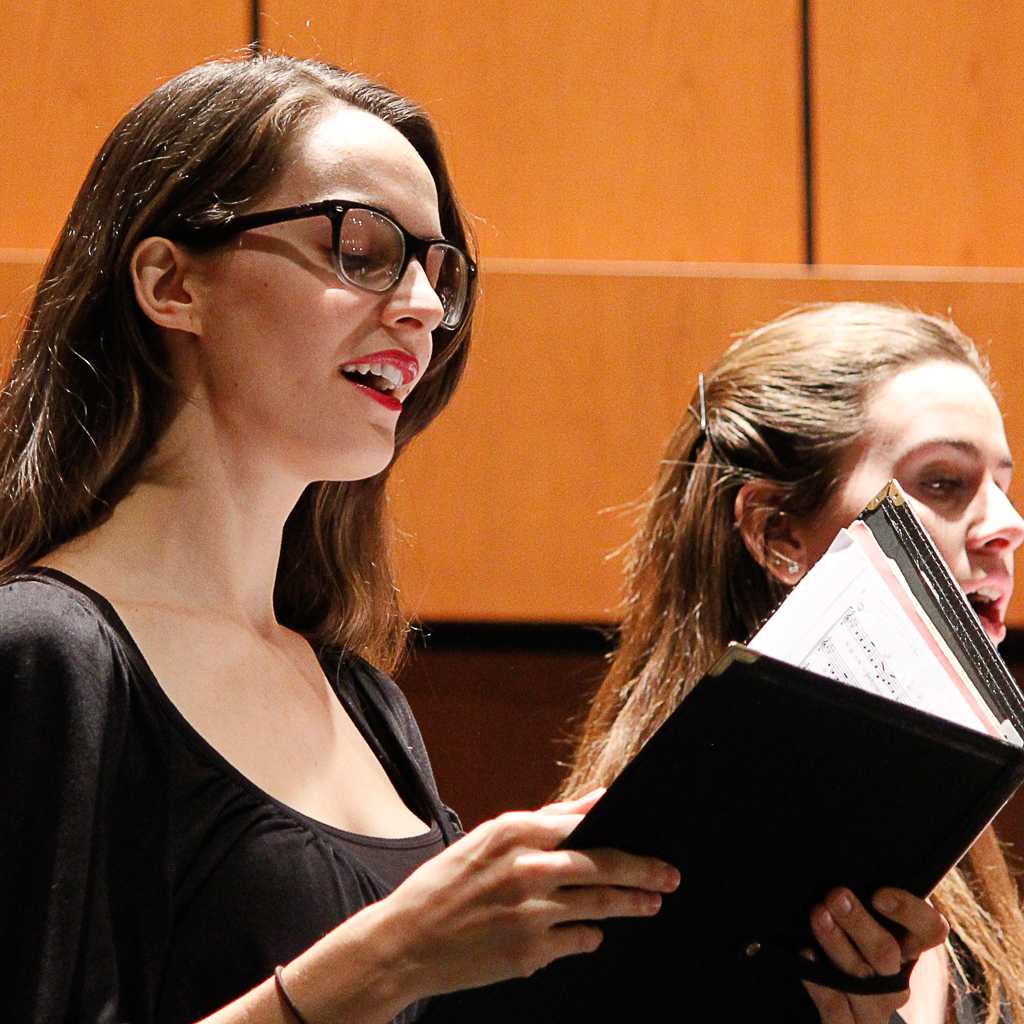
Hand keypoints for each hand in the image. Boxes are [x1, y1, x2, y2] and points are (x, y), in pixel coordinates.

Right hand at [378, 790, 681, 999]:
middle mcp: (527, 869)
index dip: (623, 830)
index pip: (586, 824)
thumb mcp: (490, 840)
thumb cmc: (446, 884)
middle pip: (604, 866)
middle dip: (644, 872)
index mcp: (514, 832)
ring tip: (650, 904)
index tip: (650, 832)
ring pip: (599, 906)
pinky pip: (579, 941)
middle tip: (670, 877)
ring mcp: (531, 912)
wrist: (404, 942)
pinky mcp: (530, 952)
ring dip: (631, 905)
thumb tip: (597, 798)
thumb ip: (547, 820)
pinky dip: (589, 936)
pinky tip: (591, 933)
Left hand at [802, 886, 948, 1023]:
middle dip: (858, 923)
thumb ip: (865, 892)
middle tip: (835, 895)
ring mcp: (876, 1006)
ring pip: (863, 983)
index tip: (878, 894)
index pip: (930, 929)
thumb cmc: (847, 933)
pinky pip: (839, 1013)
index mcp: (910, 945)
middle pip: (888, 953)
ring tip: (817, 916)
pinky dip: (821, 983)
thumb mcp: (865, 912)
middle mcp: (898, 977)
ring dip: (838, 946)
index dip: (909, 911)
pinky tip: (806, 955)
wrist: (837, 996)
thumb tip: (851, 859)